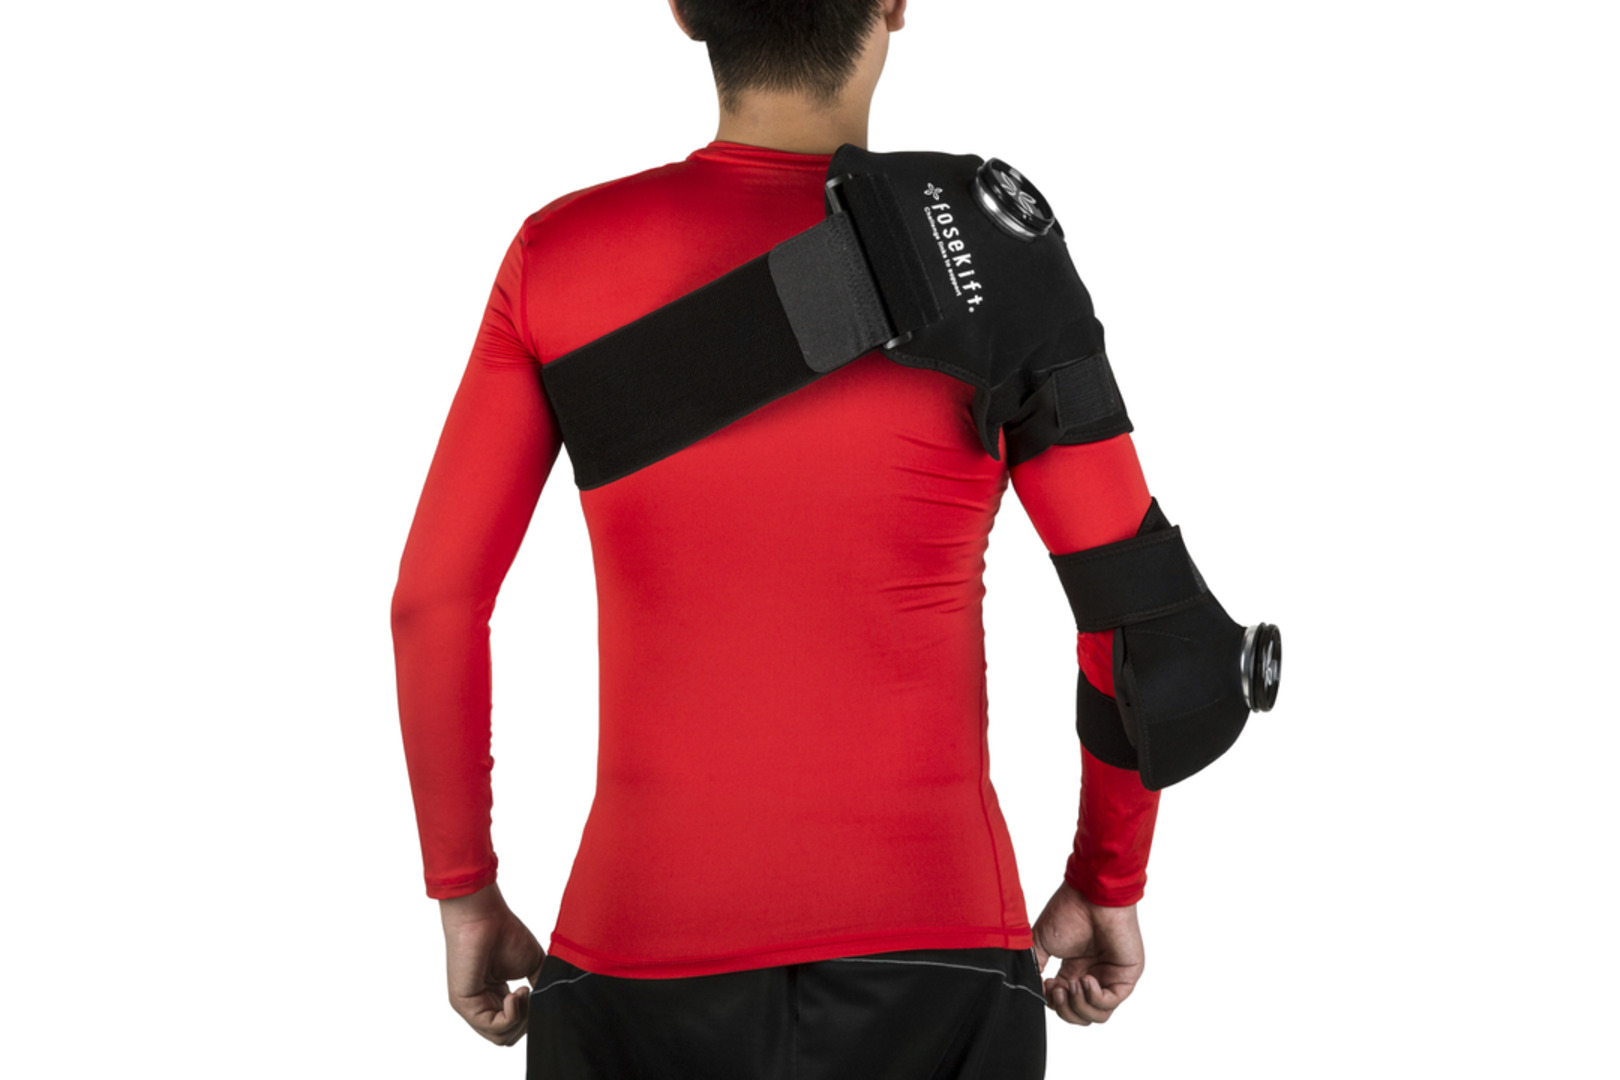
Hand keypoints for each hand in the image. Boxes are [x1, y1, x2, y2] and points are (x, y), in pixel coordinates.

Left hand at [438, 882, 546, 1045]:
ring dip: (520, 1018)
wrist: (485, 917)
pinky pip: (493, 1027)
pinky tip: (515, 993)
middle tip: (531, 993)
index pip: (513, 1026)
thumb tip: (550, 1008)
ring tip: (524, 990)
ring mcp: (471, 1007)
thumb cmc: (505, 933)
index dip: (530, 1018)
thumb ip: (541, 990)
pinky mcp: (464, 1005)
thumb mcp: (533, 966)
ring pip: (501, 1036)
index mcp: (495, 996)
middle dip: (527, 1021)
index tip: (538, 994)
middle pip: (507, 1036)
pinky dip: (511, 1014)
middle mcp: (482, 1004)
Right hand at [1030, 881, 1143, 1025]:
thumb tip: (1030, 990)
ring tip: (1072, 984)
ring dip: (1079, 1006)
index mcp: (1074, 970)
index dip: (1054, 1003)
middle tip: (1057, 990)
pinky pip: (1110, 1002)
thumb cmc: (1068, 911)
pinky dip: (1094, 997)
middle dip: (1065, 1010)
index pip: (1065, 1004)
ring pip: (1097, 1015)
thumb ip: (1034, 968)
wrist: (1090, 895)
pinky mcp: (1126, 977)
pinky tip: (1085, 979)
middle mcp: (1093, 976)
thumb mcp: (1041, 943)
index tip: (1045, 985)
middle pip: (1081, 1016)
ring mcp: (1111, 978)